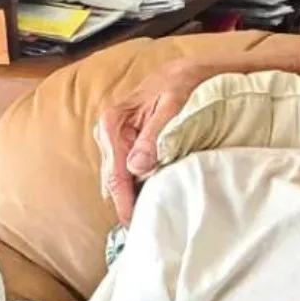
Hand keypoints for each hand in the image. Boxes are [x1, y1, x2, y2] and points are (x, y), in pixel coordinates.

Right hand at [97, 59, 211, 224]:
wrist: (190, 69)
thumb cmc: (184, 83)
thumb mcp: (174, 106)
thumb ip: (156, 136)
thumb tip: (137, 167)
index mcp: (114, 122)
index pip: (115, 173)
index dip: (125, 202)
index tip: (135, 224)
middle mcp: (108, 131)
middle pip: (113, 179)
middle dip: (126, 204)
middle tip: (142, 231)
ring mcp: (116, 137)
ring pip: (118, 177)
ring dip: (130, 197)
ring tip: (145, 221)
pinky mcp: (126, 141)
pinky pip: (126, 170)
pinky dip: (135, 185)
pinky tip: (146, 199)